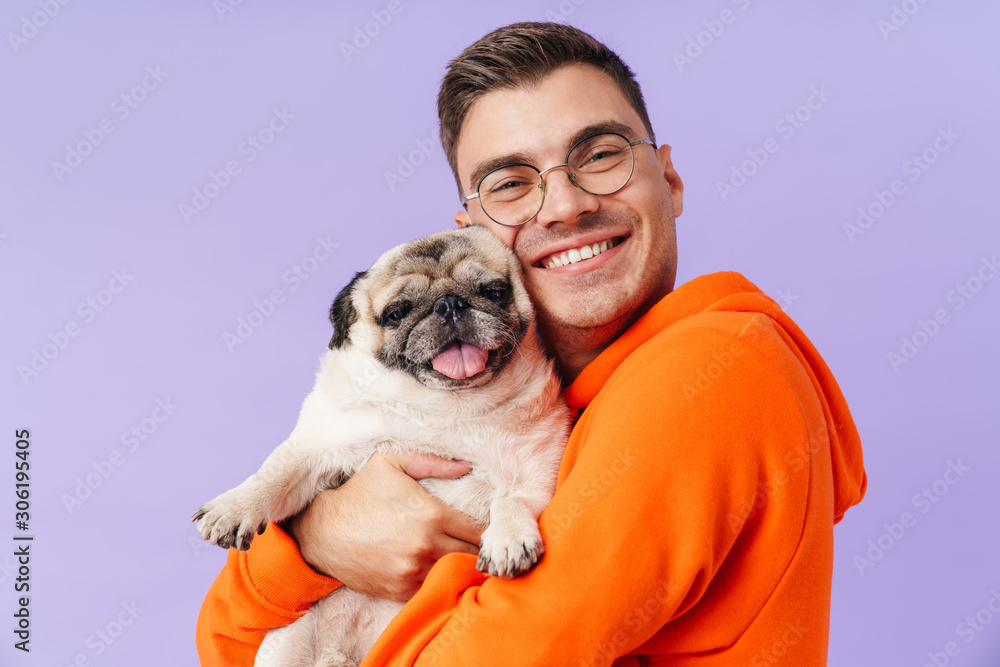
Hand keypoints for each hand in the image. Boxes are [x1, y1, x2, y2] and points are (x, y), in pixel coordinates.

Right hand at [285, 451, 483, 600]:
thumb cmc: (358, 492)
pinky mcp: (400, 590)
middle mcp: (427, 545)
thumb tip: (466, 465)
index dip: (488, 531)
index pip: (479, 530)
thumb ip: (433, 462)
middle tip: (482, 547)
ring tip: (462, 560)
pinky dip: (438, 581)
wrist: (322, 531)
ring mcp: (413, 571)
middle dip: (479, 551)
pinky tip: (438, 571)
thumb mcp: (391, 462)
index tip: (488, 530)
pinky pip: (432, 589)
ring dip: (460, 567)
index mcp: (432, 514)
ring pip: (454, 574)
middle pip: (472, 555)